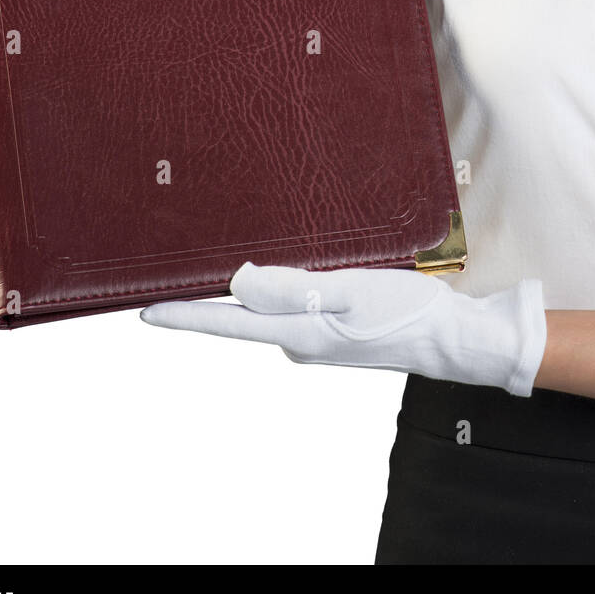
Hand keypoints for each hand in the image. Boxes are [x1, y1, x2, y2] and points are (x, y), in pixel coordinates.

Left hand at [141, 264, 546, 396]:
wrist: (452, 338)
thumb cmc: (405, 312)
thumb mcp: (349, 292)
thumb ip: (293, 289)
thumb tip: (238, 283)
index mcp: (296, 334)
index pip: (227, 322)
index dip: (184, 315)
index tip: (142, 310)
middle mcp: (297, 340)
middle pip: (242, 315)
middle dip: (213, 292)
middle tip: (185, 261)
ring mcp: (315, 338)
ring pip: (271, 308)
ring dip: (254, 286)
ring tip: (236, 253)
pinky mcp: (333, 330)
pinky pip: (295, 306)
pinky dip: (287, 287)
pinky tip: (294, 265)